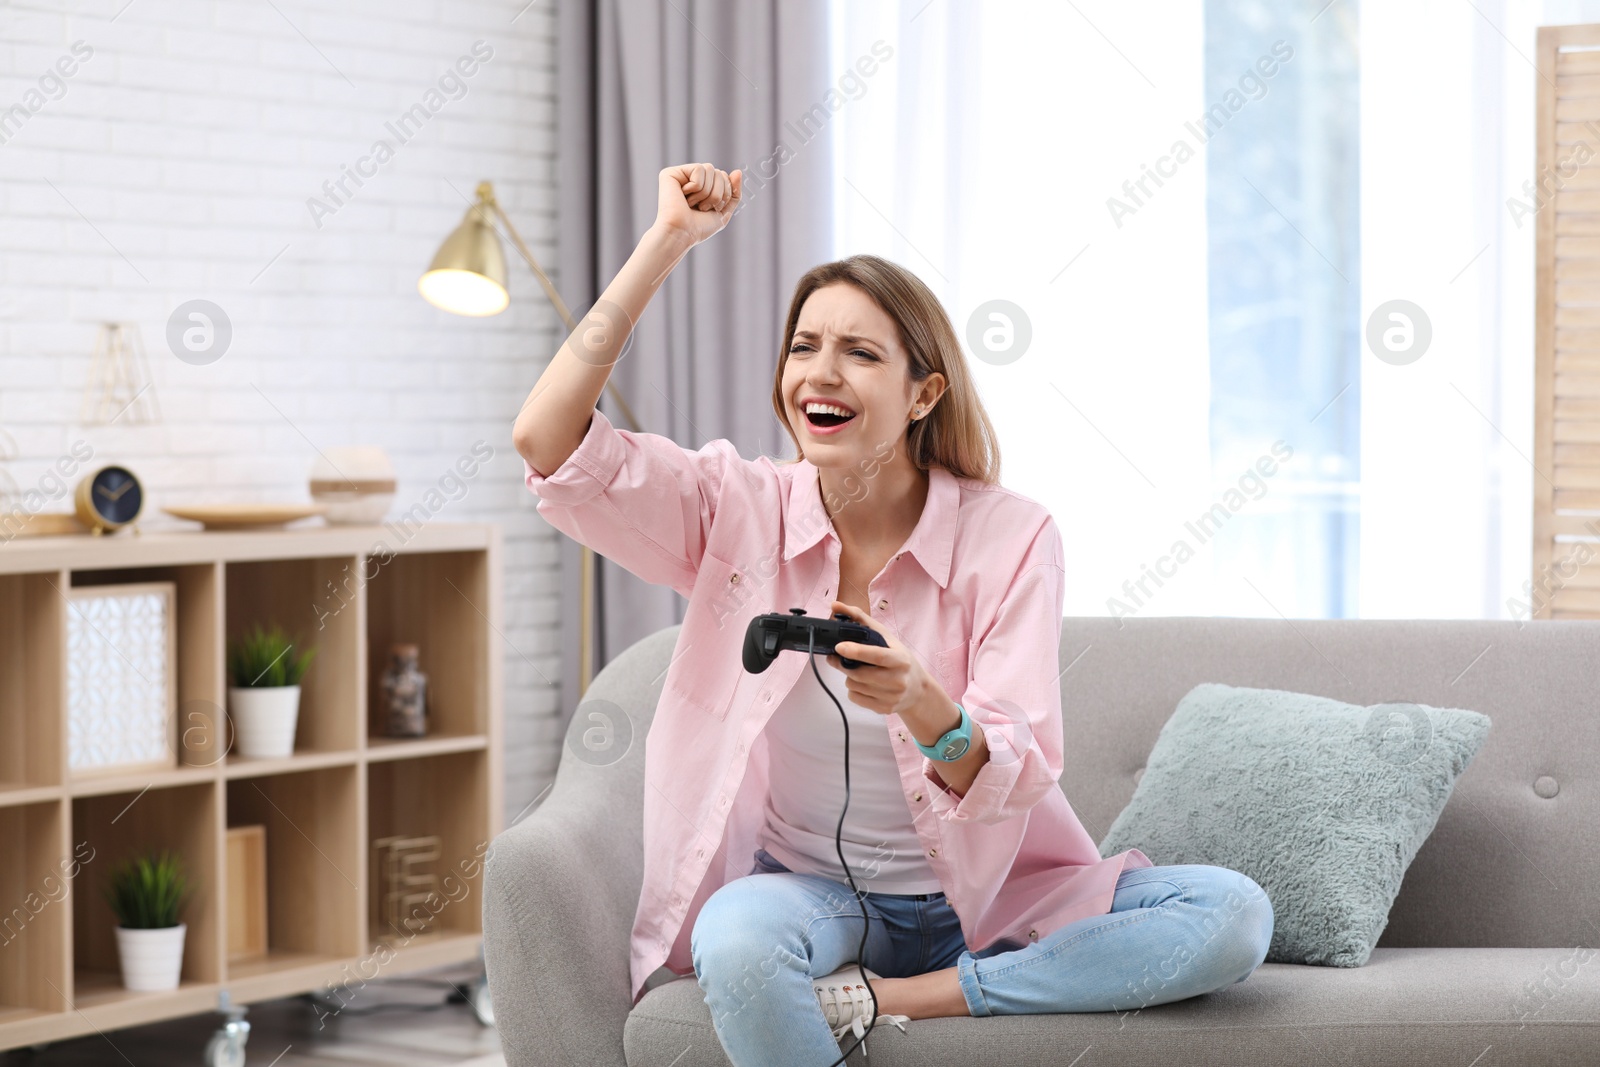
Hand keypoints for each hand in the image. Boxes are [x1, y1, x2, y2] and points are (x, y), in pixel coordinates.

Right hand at [653, 163, 741, 246]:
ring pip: (709, 168)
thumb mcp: (723, 212)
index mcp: (702, 187)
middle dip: (717, 193)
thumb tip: (738, 171)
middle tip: (702, 207)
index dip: (725, 193)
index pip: (724, 177)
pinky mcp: (671, 173)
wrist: (681, 233)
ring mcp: (681, 175)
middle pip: (719, 172)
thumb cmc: (699, 227)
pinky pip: (698, 169)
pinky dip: (696, 186)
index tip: (712, 208)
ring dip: (706, 192)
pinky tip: (683, 196)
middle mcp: (691, 179)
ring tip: (691, 203)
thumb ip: (734, 193)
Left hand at [824, 600, 936, 719]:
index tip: (839, 647)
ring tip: (856, 669)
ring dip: (848, 676)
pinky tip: (862, 683)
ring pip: (854, 686)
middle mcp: (898, 680)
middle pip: (860, 674)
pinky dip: (853, 689)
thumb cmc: (900, 659)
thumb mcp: (887, 637)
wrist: (918, 690)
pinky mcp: (884, 709)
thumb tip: (835, 606)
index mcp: (901, 659)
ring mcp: (892, 697)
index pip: (877, 656)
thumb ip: (860, 619)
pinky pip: (855, 698)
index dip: (856, 651)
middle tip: (836, 655)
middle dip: (843, 664)